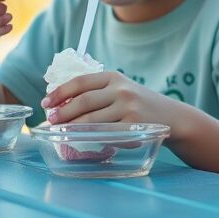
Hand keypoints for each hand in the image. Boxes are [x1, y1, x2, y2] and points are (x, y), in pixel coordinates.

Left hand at [42, 71, 171, 124]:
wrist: (172, 116)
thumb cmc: (139, 104)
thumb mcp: (121, 89)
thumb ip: (97, 92)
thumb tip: (60, 104)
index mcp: (114, 77)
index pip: (80, 82)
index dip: (59, 93)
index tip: (46, 103)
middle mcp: (121, 90)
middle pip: (83, 101)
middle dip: (62, 112)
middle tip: (49, 121)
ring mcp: (128, 108)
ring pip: (90, 119)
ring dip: (70, 127)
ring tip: (60, 132)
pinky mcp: (133, 126)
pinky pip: (104, 133)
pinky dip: (89, 137)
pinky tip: (81, 140)